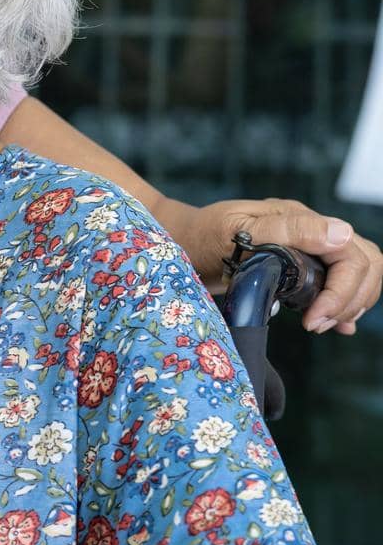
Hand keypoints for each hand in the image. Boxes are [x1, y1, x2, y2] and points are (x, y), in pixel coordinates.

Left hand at [162, 196, 381, 333]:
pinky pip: (339, 283)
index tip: (313, 319)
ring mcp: (308, 249)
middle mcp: (311, 232)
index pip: (353, 255)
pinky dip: (343, 304)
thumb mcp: (236, 229)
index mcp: (300, 219)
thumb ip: (288, 231)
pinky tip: (335, 323)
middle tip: (315, 325)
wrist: (180, 241)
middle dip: (349, 300)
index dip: (342, 291)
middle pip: (365, 264)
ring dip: (348, 304)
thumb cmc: (201, 234)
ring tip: (318, 324)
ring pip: (359, 274)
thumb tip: (341, 234)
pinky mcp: (300, 268)